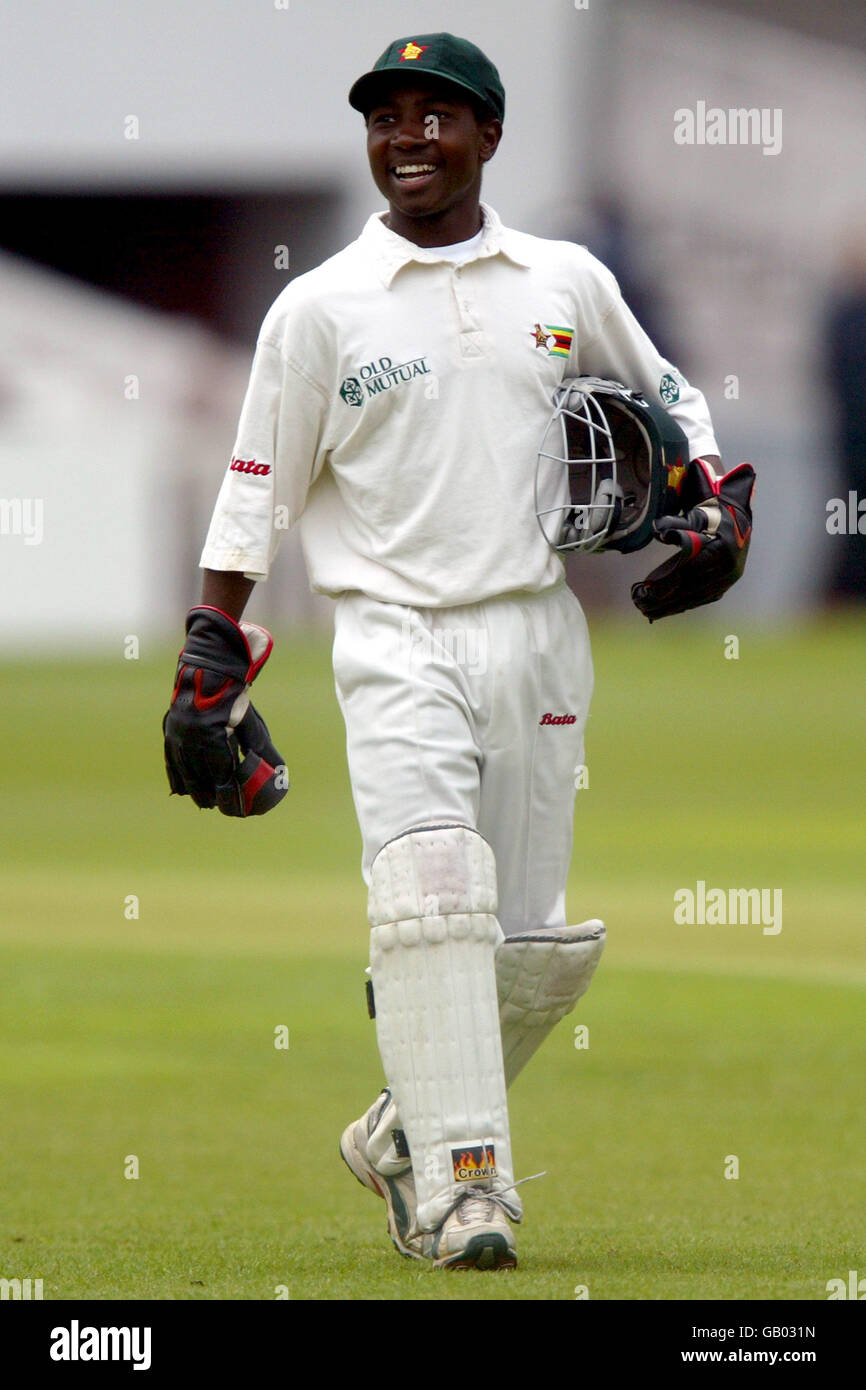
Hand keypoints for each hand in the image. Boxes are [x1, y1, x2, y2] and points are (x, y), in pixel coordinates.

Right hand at [163, 607, 288, 815]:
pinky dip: (179, 779)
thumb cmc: (235, 698)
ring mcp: (177, 740)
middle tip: (226, 806)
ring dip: (197, 792)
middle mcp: (192, 745)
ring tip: (208, 802)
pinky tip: (186, 790)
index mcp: (214, 743)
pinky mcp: (169, 735)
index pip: (223, 783)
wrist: (208, 670)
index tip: (241, 810)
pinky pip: (171, 765)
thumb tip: (280, 774)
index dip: (232, 800)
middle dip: (215, 798)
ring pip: (186, 778)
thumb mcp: (251, 725)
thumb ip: (262, 751)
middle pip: (203, 785)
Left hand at [631, 458, 754, 621]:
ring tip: (649, 612)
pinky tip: (666, 610)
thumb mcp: (697, 514)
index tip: (648, 590)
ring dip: (671, 607)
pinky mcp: (725, 586)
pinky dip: (683, 605)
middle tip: (641, 604)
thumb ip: (678, 524)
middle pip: (691, 589)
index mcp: (722, 550)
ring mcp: (728, 580)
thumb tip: (658, 531)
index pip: (690, 571)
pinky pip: (701, 599)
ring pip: (696, 598)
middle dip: (664, 600)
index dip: (668, 582)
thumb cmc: (714, 515)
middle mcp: (728, 569)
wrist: (738, 520)